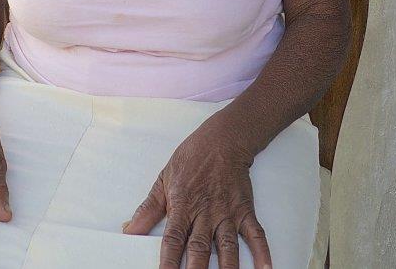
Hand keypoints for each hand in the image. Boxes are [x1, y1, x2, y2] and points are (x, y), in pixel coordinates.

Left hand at [122, 125, 270, 268]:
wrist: (222, 140)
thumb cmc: (192, 158)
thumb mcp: (163, 180)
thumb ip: (148, 209)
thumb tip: (129, 229)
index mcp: (182, 206)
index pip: (173, 240)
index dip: (169, 262)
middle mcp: (205, 213)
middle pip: (200, 248)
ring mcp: (227, 213)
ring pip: (227, 247)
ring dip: (228, 268)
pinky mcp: (245, 211)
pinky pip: (256, 235)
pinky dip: (261, 252)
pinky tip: (265, 268)